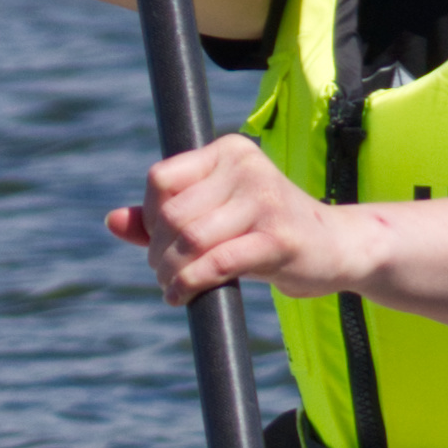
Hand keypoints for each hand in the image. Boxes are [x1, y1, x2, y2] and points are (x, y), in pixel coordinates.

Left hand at [112, 137, 362, 304]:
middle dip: (158, 251)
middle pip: (172, 213)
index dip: (150, 216)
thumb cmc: (269, 230)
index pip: (161, 179)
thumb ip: (164, 216)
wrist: (337, 248)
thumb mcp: (216, 214)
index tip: (159, 241)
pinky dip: (191, 283)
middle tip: (164, 272)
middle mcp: (247, 168)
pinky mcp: (279, 238)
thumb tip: (111, 221)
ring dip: (171, 271)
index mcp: (230, 151)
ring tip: (173, 285)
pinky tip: (182, 295)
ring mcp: (265, 201)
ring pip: (190, 239)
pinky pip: (217, 262)